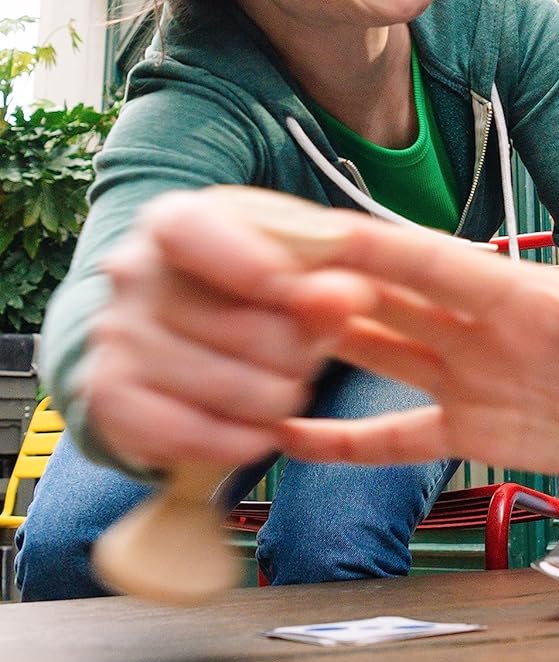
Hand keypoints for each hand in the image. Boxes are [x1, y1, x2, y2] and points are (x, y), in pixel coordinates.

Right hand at [79, 192, 373, 468]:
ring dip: (277, 399)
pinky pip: (188, 435)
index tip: (307, 292)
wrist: (176, 332)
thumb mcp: (295, 261)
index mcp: (173, 221)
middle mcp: (131, 274)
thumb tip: (345, 295)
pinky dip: (240, 440)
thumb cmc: (250, 285)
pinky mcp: (110, 397)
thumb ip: (331, 270)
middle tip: (310, 354)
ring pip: (223, 387)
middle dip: (298, 351)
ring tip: (289, 388)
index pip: (194, 231)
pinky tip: (263, 431)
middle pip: (236, 325)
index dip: (256, 266)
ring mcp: (114, 337)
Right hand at [271, 215, 558, 480]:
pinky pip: (394, 434)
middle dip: (321, 285)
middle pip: (386, 298)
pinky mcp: (466, 424)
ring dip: (319, 348)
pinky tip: (287, 438)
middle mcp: (476, 328)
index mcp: (516, 296)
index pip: (435, 264)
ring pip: (377, 353)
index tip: (311, 231)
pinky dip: (343, 440)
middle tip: (247, 279)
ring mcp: (464, 374)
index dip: (376, 250)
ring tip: (243, 345)